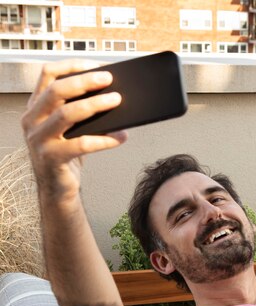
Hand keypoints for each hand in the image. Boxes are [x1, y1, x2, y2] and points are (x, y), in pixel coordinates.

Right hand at [21, 59, 126, 200]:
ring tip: (117, 101)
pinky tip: (121, 137)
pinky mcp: (51, 158)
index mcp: (35, 106)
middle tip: (110, 80)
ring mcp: (38, 139)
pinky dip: (104, 139)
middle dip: (85, 81)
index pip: (47, 74)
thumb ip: (80, 110)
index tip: (97, 65)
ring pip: (67, 114)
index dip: (72, 66)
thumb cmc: (67, 153)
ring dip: (95, 105)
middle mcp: (32, 119)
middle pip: (57, 90)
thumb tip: (113, 94)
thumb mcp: (69, 128)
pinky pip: (81, 144)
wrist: (57, 188)